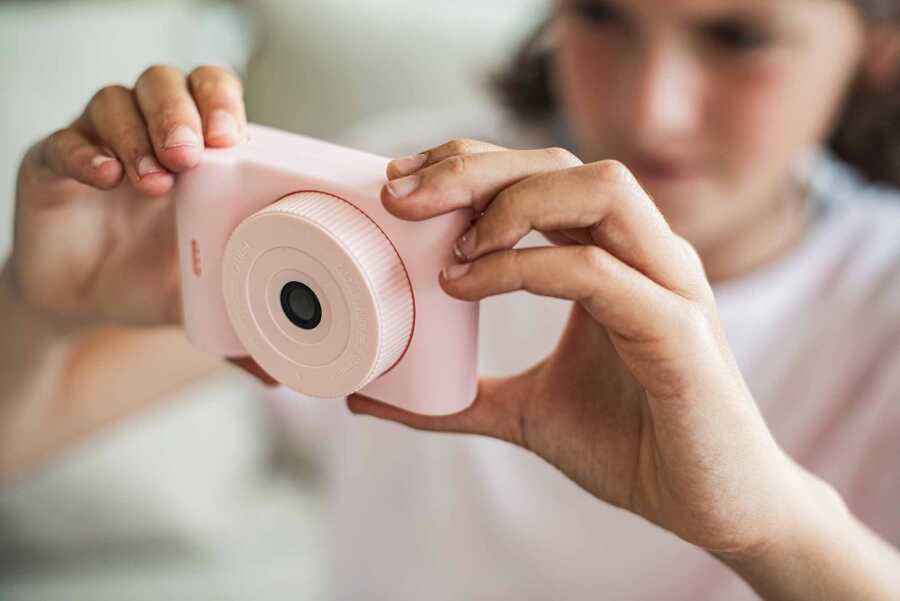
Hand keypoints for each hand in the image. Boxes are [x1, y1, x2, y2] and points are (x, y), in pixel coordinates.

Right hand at [9, 64, 245, 331]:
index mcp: (194, 145)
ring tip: (155, 182)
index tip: (230, 140)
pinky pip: (63, 143)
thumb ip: (246, 283)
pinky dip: (86, 155)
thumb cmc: (154, 276)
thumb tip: (287, 330)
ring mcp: (96, 142)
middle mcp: (145, 130)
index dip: (220, 102)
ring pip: (113, 102)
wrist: (87, 304)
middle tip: (188, 156)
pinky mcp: (51, 166)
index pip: (210, 90)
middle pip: (162, 83)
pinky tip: (106, 178)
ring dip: (137, 136)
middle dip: (179, 114)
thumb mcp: (209, 282)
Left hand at [348, 139, 810, 557]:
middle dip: (473, 167)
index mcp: (612, 258)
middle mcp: (644, 254)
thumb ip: (458, 396)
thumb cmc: (633, 447)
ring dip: (511, 200)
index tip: (398, 186)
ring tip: (449, 244)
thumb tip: (372, 395)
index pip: (538, 175)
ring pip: (598, 189)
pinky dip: (525, 268)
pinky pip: (599, 271)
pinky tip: (467, 284)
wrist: (712, 507)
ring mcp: (667, 283)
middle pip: (560, 163)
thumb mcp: (525, 412)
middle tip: (397, 194)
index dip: (467, 166)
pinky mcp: (678, 330)